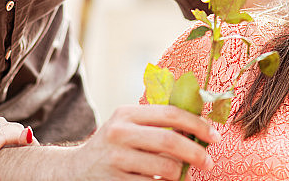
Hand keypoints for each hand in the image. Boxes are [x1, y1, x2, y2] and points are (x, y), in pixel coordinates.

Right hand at [67, 104, 218, 180]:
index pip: (170, 113)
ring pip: (165, 168)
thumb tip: (199, 127)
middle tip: (208, 162)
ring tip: (185, 176)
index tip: (214, 136)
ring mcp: (116, 159)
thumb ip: (157, 123)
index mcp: (126, 114)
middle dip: (196, 153)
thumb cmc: (113, 146)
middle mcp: (119, 133)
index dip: (197, 124)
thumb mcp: (128, 125)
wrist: (75, 171)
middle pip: (170, 141)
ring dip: (182, 175)